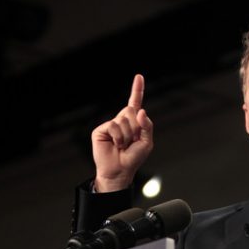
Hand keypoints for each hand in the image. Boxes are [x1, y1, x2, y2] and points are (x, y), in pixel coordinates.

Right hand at [91, 74, 153, 191]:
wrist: (120, 171)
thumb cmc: (133, 158)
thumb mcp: (146, 142)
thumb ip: (147, 126)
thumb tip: (141, 111)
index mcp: (133, 122)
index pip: (135, 103)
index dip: (137, 90)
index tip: (139, 76)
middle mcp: (121, 120)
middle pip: (131, 110)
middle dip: (135, 127)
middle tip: (131, 141)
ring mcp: (110, 124)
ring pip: (123, 119)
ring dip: (127, 135)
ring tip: (123, 145)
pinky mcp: (101, 130)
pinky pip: (113, 126)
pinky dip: (118, 137)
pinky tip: (115, 145)